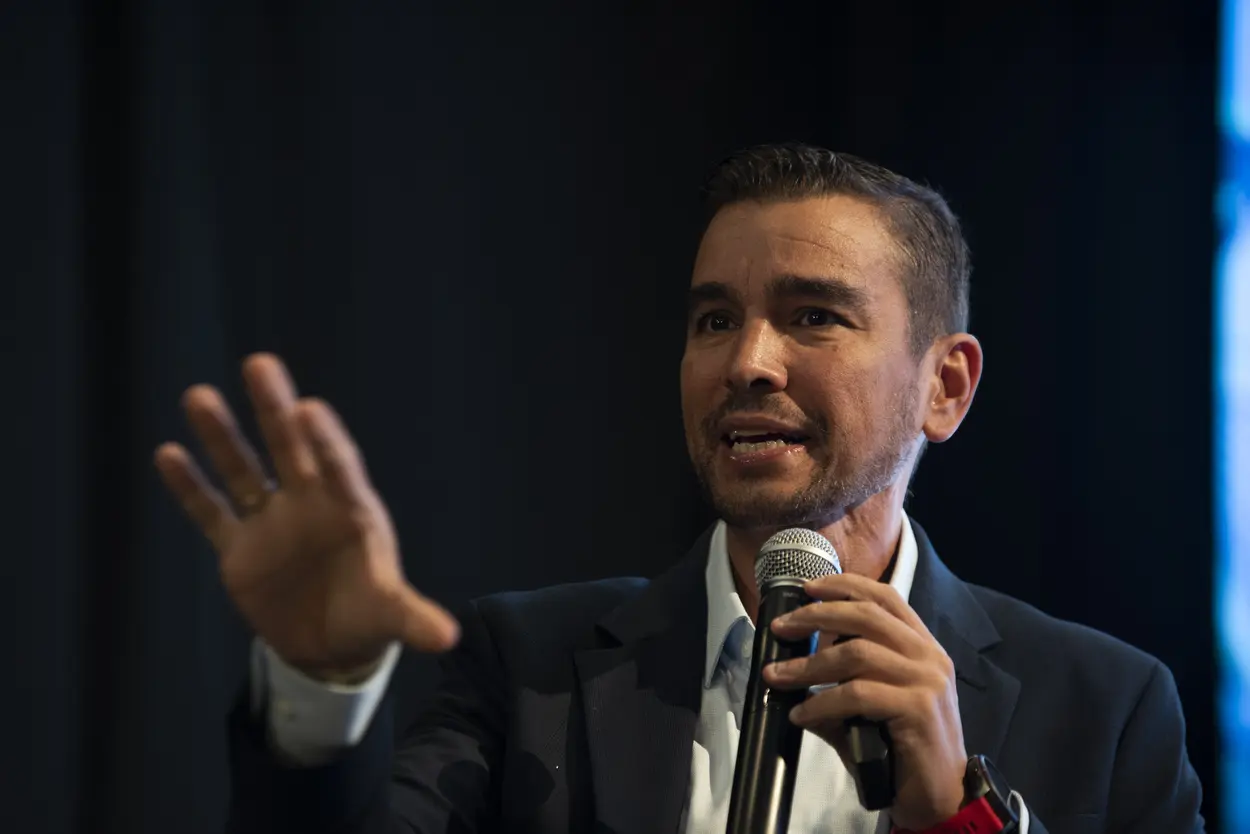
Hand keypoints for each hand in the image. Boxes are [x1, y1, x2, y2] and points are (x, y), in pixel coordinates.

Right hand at [154, 353, 458, 679]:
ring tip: (198, 396)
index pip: (339, 468)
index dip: (325, 441)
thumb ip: (413, 618)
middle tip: (260, 363)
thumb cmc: (368, 615)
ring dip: (221, 436)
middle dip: (275, 409)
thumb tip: (449, 638)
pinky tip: (168, 452)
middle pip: (291, 448)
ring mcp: (272, 522)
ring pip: (244, 471)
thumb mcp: (391, 616)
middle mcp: (310, 504)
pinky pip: (211, 513)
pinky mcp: (239, 549)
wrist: (329, 645)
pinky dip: (191, 487)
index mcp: (352, 511)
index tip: (309, 408)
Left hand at [764, 574, 965, 830]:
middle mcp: (929, 656)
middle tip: (781, 628)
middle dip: (816, 616)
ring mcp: (926, 680)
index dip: (845, 586)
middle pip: (866, 615)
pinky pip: (856, 694)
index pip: (885, 597)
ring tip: (776, 677)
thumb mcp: (872, 703)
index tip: (808, 587)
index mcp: (923, 646)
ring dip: (808, 665)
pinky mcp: (917, 709)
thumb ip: (842, 678)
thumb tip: (789, 666)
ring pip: (856, 653)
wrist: (940, 797)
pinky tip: (802, 716)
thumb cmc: (901, 749)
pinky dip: (821, 703)